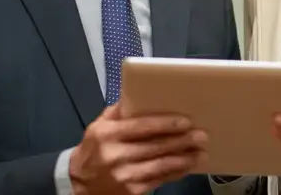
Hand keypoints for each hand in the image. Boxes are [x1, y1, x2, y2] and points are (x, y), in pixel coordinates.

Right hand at [70, 101, 207, 194]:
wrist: (79, 183)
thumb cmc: (93, 150)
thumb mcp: (98, 126)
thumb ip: (118, 111)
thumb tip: (140, 94)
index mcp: (108, 134)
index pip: (142, 127)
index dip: (166, 124)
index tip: (185, 121)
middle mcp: (115, 155)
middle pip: (156, 146)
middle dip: (182, 140)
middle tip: (201, 135)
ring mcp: (124, 175)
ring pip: (161, 165)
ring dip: (184, 159)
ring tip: (200, 152)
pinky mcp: (131, 191)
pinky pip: (159, 180)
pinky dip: (175, 172)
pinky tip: (187, 166)